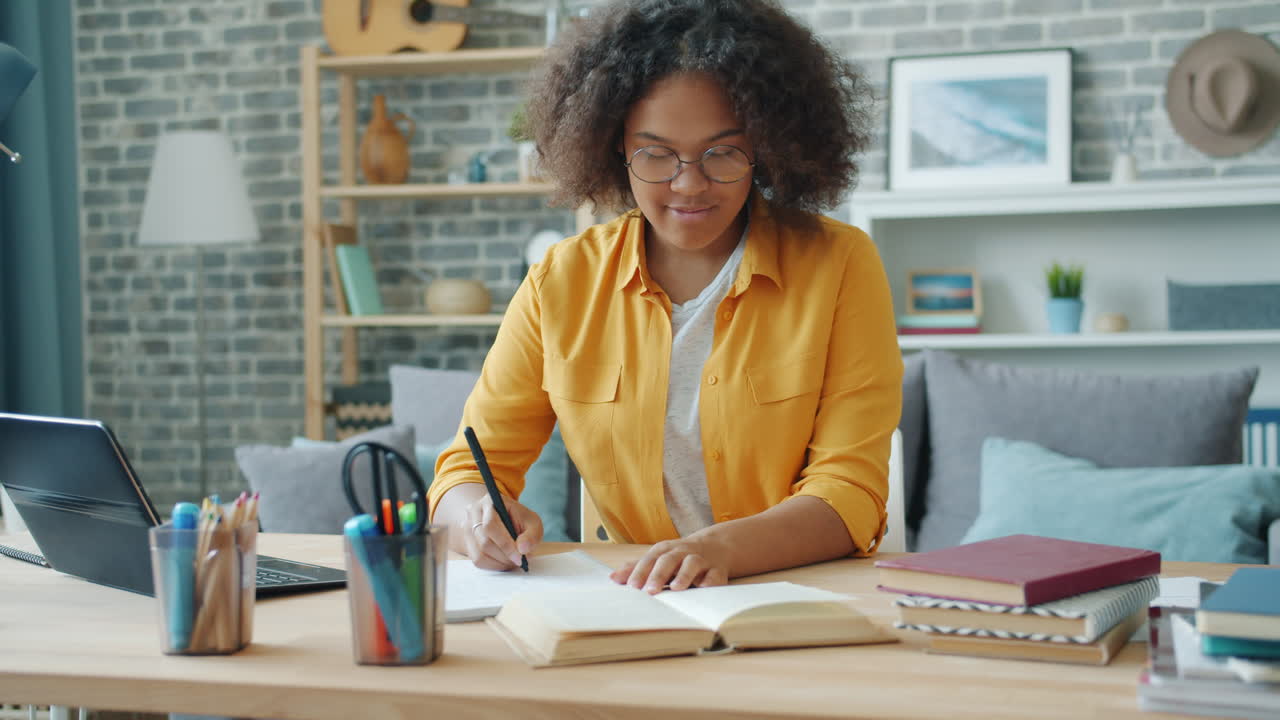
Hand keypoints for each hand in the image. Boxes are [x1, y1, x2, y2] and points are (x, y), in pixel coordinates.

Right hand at [462, 494, 541, 570]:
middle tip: (519, 560)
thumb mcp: (533, 523)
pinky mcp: (467, 543)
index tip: (519, 557)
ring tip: (513, 560)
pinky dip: (493, 565)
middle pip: (484, 541)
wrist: (505, 520)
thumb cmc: (519, 520)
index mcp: (489, 501)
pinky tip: (504, 561)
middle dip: (504, 555)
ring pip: (479, 553)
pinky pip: (477, 560)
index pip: (491, 524)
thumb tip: (522, 549)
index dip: (505, 543)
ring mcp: (467, 528)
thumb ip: (531, 535)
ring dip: (499, 562)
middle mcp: (473, 513)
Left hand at [609, 532, 731, 592]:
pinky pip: (715, 575)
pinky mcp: (717, 569)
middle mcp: (682, 553)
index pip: (650, 560)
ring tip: (676, 588)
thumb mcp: (658, 559)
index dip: (640, 572)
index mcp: (665, 551)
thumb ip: (637, 568)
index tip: (631, 586)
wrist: (715, 547)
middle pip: (669, 560)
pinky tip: (704, 588)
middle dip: (658, 574)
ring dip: (684, 575)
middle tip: (649, 590)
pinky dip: (710, 581)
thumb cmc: (679, 557)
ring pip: (692, 564)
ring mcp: (701, 560)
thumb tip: (612, 578)